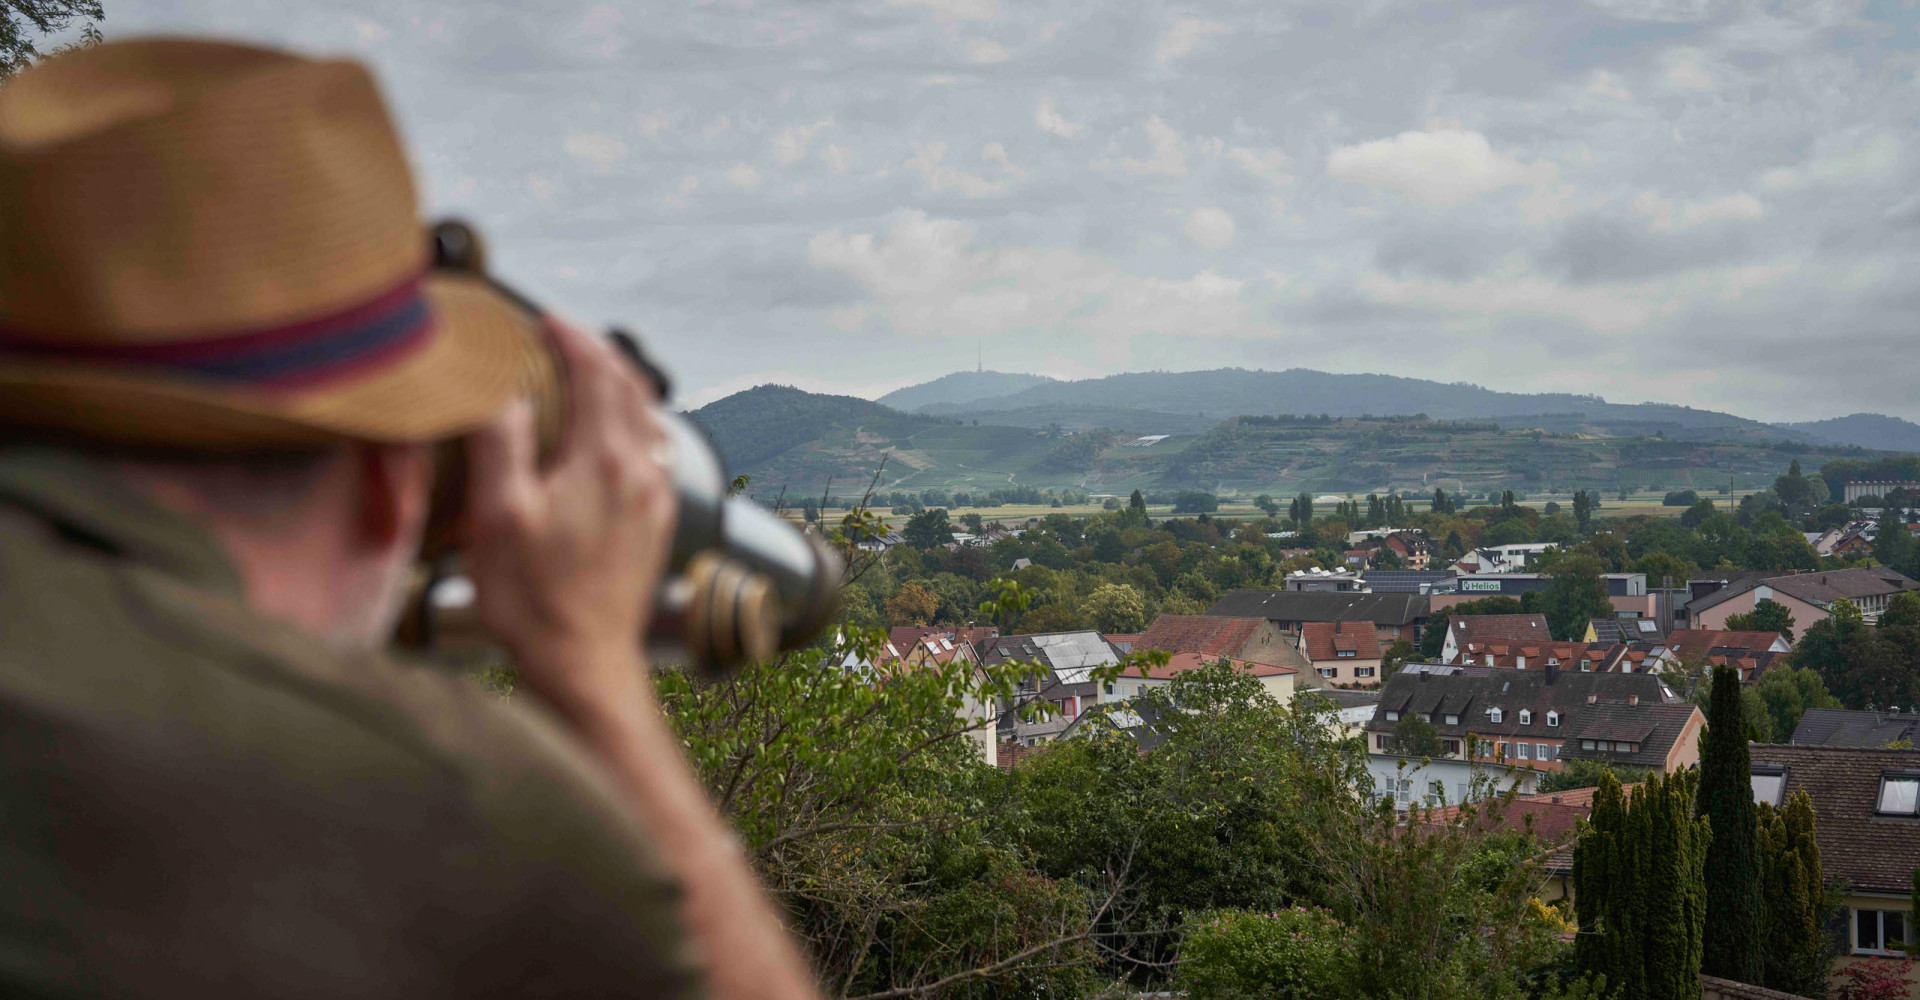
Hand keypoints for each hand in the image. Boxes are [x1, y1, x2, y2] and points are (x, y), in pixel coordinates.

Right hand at [462, 315, 677, 709]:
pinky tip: (609, 437)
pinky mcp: (657, 524)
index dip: (572, 338)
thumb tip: (504, 392)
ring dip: (618, 387)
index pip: (598, 373)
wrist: (585, 665)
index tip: (546, 320)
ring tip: (585, 376)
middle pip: (631, 388)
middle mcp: (642, 471)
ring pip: (647, 419)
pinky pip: (652, 451)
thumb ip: (503, 444)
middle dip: (598, 354)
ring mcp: (656, 499)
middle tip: (562, 338)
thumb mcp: (499, 517)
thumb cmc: (534, 599)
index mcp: (605, 460)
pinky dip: (630, 424)